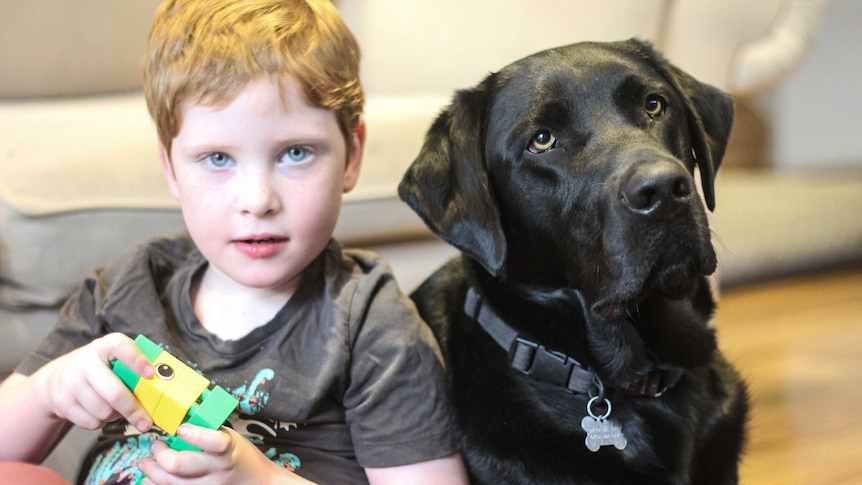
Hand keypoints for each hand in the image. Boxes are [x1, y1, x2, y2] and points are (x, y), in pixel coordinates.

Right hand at [32, 333, 153, 431]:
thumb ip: (134, 369)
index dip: (137, 360)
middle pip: (114, 392)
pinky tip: (99, 411)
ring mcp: (71, 383)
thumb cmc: (99, 369)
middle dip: (133, 410)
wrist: (58, 378)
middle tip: (146, 422)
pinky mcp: (62, 403)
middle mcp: (85, 362)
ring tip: (116, 407)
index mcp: (104, 346)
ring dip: (116, 415)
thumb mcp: (114, 360)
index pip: (121, 347)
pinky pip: (92, 422)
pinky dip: (101, 422)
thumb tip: (163, 387)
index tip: (150, 374)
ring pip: (104, 411)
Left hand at [138, 425, 316, 484]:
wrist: (257, 482)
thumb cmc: (240, 457)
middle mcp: (216, 470)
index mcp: (227, 450)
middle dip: (160, 454)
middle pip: (180, 466)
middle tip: (156, 446)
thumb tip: (182, 417)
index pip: (214, 442)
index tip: (182, 428)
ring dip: (151, 471)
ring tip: (146, 462)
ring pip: (170, 483)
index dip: (196, 435)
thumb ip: (209, 430)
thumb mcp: (231, 437)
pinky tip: (150, 478)